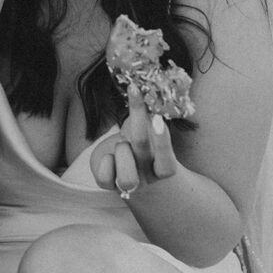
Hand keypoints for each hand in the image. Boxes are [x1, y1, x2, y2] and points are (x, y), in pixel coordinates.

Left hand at [90, 84, 180, 199]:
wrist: (138, 177)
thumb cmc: (146, 149)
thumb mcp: (152, 134)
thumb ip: (152, 119)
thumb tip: (148, 88)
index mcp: (162, 169)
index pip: (168, 162)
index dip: (162, 141)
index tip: (157, 116)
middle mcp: (147, 178)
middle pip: (142, 150)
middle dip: (137, 120)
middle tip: (135, 93)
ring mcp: (128, 184)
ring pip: (126, 175)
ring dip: (122, 150)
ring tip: (124, 144)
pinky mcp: (108, 184)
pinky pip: (104, 178)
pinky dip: (106, 163)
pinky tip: (110, 157)